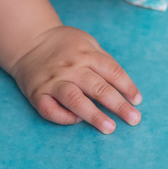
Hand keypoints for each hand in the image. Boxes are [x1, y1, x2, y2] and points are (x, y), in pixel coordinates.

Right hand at [8, 25, 142, 133]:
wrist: (30, 40)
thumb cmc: (65, 45)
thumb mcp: (87, 42)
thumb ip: (103, 60)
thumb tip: (123, 86)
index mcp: (86, 53)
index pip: (112, 71)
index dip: (127, 86)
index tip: (137, 101)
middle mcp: (71, 67)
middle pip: (98, 87)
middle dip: (118, 105)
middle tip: (134, 119)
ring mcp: (54, 81)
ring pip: (75, 100)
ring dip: (94, 115)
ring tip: (110, 128)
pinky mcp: (37, 93)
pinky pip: (50, 110)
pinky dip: (64, 118)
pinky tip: (77, 121)